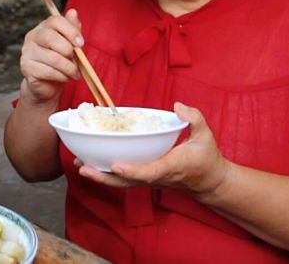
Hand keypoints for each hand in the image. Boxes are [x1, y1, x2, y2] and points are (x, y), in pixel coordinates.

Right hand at [20, 9, 83, 104]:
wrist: (47, 83)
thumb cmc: (60, 61)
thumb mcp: (69, 44)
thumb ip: (72, 29)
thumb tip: (73, 12)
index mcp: (43, 27)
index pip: (55, 21)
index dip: (71, 30)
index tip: (81, 43)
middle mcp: (32, 36)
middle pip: (51, 37)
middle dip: (68, 50)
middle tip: (78, 61)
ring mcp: (27, 52)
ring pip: (52, 58)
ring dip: (69, 67)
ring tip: (75, 73)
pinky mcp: (26, 68)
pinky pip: (49, 72)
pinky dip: (62, 76)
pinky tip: (66, 77)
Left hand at [76, 103, 232, 198]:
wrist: (209, 181)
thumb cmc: (207, 157)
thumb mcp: (206, 135)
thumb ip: (194, 118)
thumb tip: (178, 106)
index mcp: (171, 166)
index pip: (150, 171)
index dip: (133, 170)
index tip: (116, 166)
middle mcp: (157, 176)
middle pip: (127, 181)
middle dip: (105, 177)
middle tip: (84, 168)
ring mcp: (149, 180)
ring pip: (122, 182)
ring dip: (100, 176)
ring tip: (79, 164)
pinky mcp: (145, 180)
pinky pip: (123, 179)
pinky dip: (106, 174)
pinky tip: (90, 163)